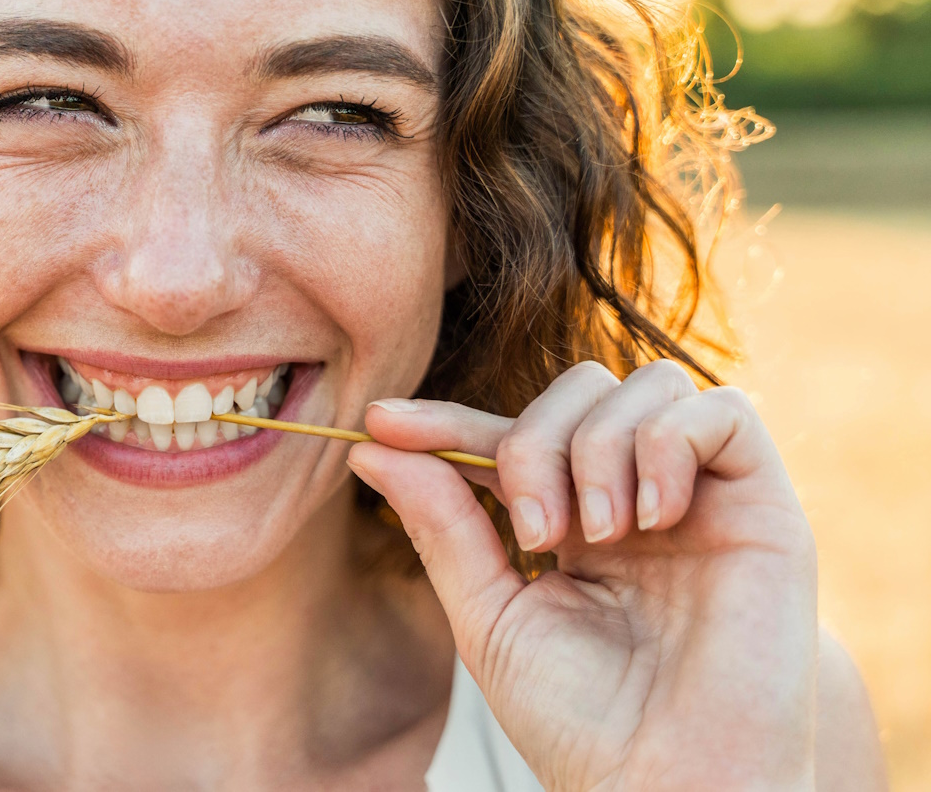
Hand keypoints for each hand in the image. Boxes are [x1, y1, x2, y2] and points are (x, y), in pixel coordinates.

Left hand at [347, 360, 817, 790]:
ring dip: (597, 447)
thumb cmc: (581, 722)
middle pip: (581, 389)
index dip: (448, 422)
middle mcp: (641, 499)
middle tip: (536, 533)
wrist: (664, 785)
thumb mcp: (490, 613)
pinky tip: (649, 520)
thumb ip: (442, 524)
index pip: (511, 436)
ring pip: (648, 386)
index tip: (380, 423)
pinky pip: (725, 410)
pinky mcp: (766, 507)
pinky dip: (668, 444)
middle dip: (534, 441)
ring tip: (594, 535)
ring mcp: (704, 499)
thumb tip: (372, 445)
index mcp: (578, 523)